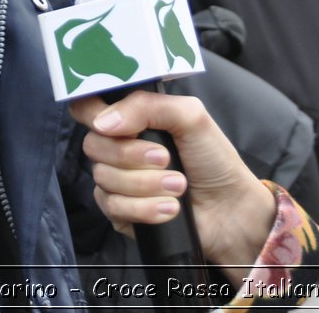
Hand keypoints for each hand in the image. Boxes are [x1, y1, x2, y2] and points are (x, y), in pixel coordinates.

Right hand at [70, 91, 275, 285]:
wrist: (231, 208)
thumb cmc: (213, 158)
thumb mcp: (190, 116)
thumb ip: (147, 106)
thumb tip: (104, 122)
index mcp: (130, 119)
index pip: (87, 108)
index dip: (92, 114)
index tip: (117, 125)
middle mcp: (118, 148)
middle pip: (93, 145)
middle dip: (131, 155)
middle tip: (166, 159)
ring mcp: (117, 181)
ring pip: (104, 178)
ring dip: (146, 184)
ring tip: (179, 186)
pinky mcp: (121, 212)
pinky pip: (113, 207)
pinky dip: (145, 208)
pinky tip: (170, 208)